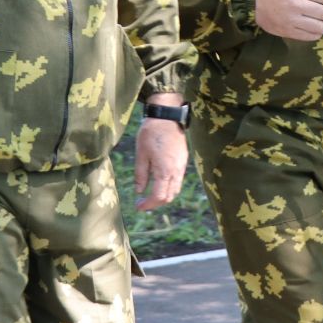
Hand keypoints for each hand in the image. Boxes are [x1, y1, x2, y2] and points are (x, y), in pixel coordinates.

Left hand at [134, 95, 189, 210]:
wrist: (167, 116)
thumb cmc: (151, 133)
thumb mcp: (141, 154)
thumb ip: (141, 175)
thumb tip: (139, 191)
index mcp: (165, 171)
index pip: (159, 196)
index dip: (148, 205)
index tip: (138, 206)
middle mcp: (176, 171)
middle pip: (169, 196)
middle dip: (156, 203)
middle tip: (143, 202)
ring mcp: (182, 166)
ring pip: (175, 189)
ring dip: (164, 196)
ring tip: (150, 194)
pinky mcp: (183, 161)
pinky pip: (178, 180)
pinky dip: (169, 187)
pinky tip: (159, 182)